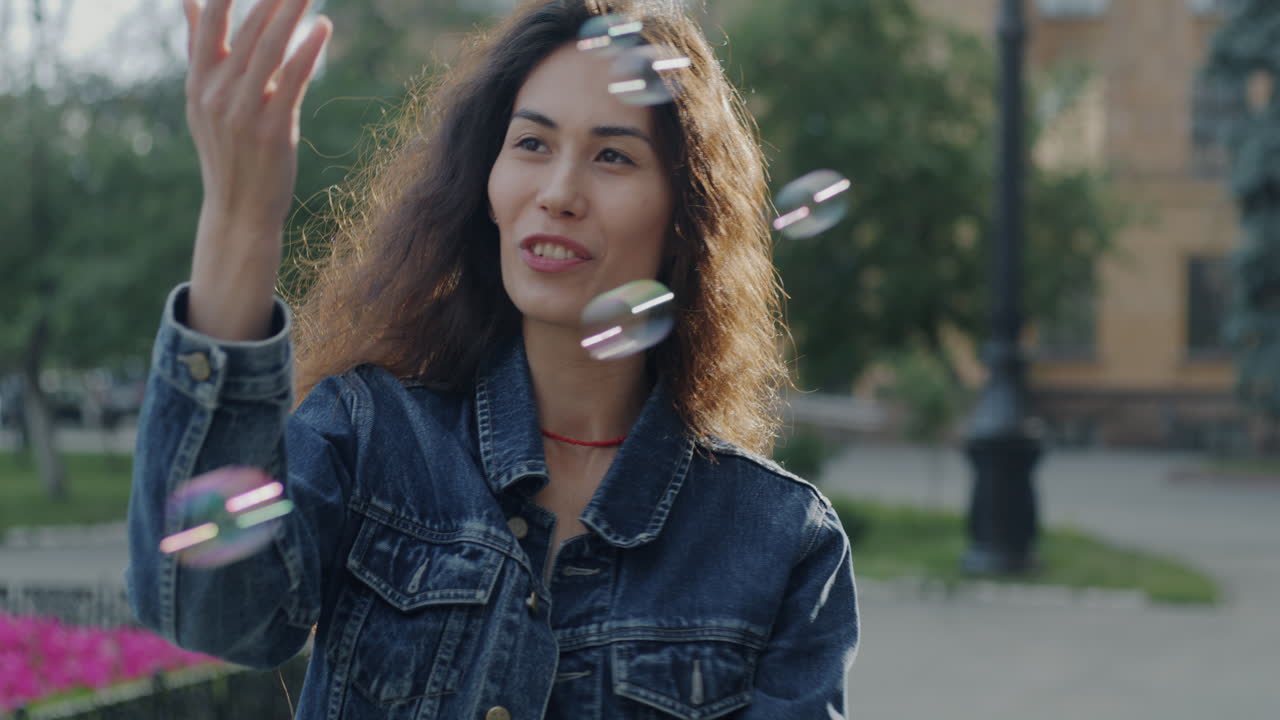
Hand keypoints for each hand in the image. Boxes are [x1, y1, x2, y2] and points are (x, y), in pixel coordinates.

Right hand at [181, 0, 330, 339]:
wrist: (239, 210)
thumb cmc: (228, 151)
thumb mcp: (205, 102)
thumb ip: (201, 49)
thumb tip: (191, 2)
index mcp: (199, 82)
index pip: (212, 22)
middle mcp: (217, 93)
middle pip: (247, 31)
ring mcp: (242, 112)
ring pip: (269, 50)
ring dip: (291, 13)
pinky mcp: (272, 129)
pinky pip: (291, 81)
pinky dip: (308, 52)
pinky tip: (324, 29)